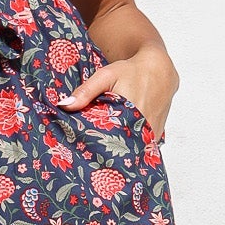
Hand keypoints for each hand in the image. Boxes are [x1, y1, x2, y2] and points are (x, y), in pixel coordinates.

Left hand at [56, 46, 177, 140]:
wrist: (159, 70)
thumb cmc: (131, 71)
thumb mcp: (105, 76)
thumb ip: (85, 92)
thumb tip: (65, 105)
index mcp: (131, 114)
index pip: (109, 141)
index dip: (96, 148)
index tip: (84, 151)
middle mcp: (145, 127)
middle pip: (121, 149)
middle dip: (106, 152)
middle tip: (91, 154)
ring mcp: (153, 133)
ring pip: (132, 150)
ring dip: (119, 151)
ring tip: (104, 151)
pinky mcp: (157, 135)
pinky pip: (141, 147)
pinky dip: (131, 146)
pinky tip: (120, 144)